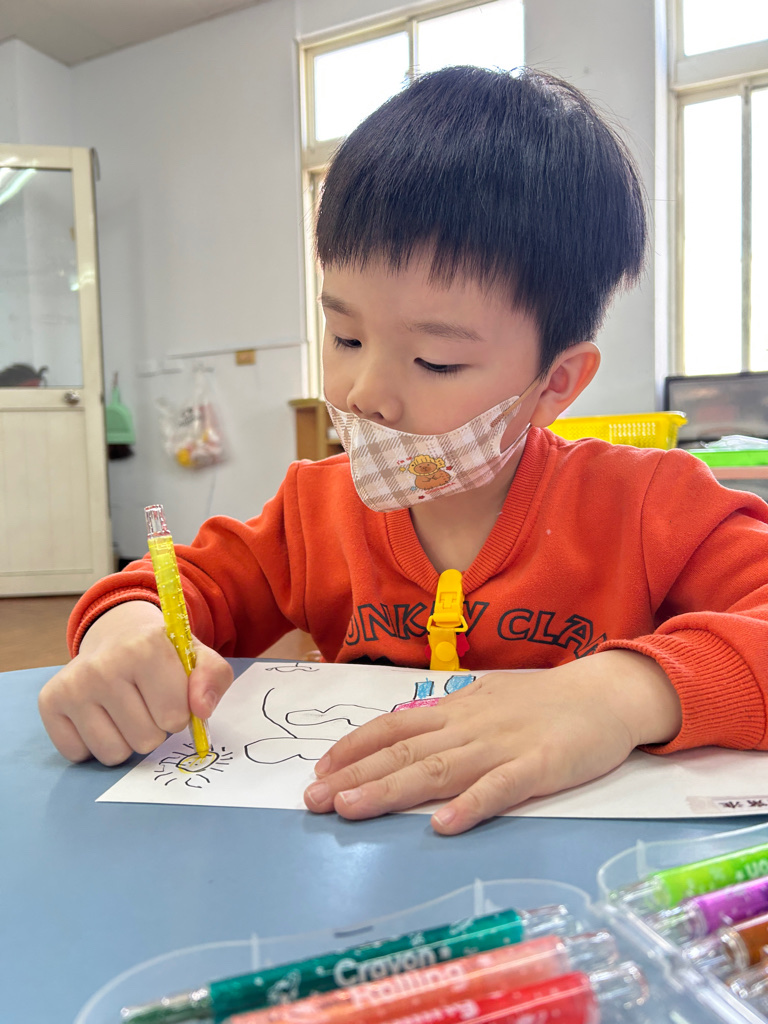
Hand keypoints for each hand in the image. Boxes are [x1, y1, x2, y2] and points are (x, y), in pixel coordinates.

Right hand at [38, 601, 233, 764]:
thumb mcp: (197, 658)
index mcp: (146, 647)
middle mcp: (103, 664)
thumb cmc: (163, 655)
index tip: (171, 691)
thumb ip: (213, 678)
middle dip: (154, 728)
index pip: (176, 717)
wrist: (118, 637)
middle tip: (146, 701)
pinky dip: (93, 743)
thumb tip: (201, 710)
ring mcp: (73, 684)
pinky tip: (98, 714)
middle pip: (146, 740)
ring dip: (125, 740)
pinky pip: (80, 755)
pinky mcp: (49, 702)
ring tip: (125, 708)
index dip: (179, 712)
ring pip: (114, 753)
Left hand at [304, 650, 681, 833]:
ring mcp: (503, 745)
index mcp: (457, 710)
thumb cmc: (544, 702)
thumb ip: (449, 721)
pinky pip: (501, 788)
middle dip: (355, 776)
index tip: (320, 769)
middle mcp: (470, 725)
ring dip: (391, 790)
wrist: (606, 693)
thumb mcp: (487, 701)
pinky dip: (471, 805)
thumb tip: (404, 735)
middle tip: (312, 800)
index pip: (394, 726)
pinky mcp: (540, 766)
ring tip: (351, 810)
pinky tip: (442, 826)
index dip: (354, 747)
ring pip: (439, 769)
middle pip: (404, 751)